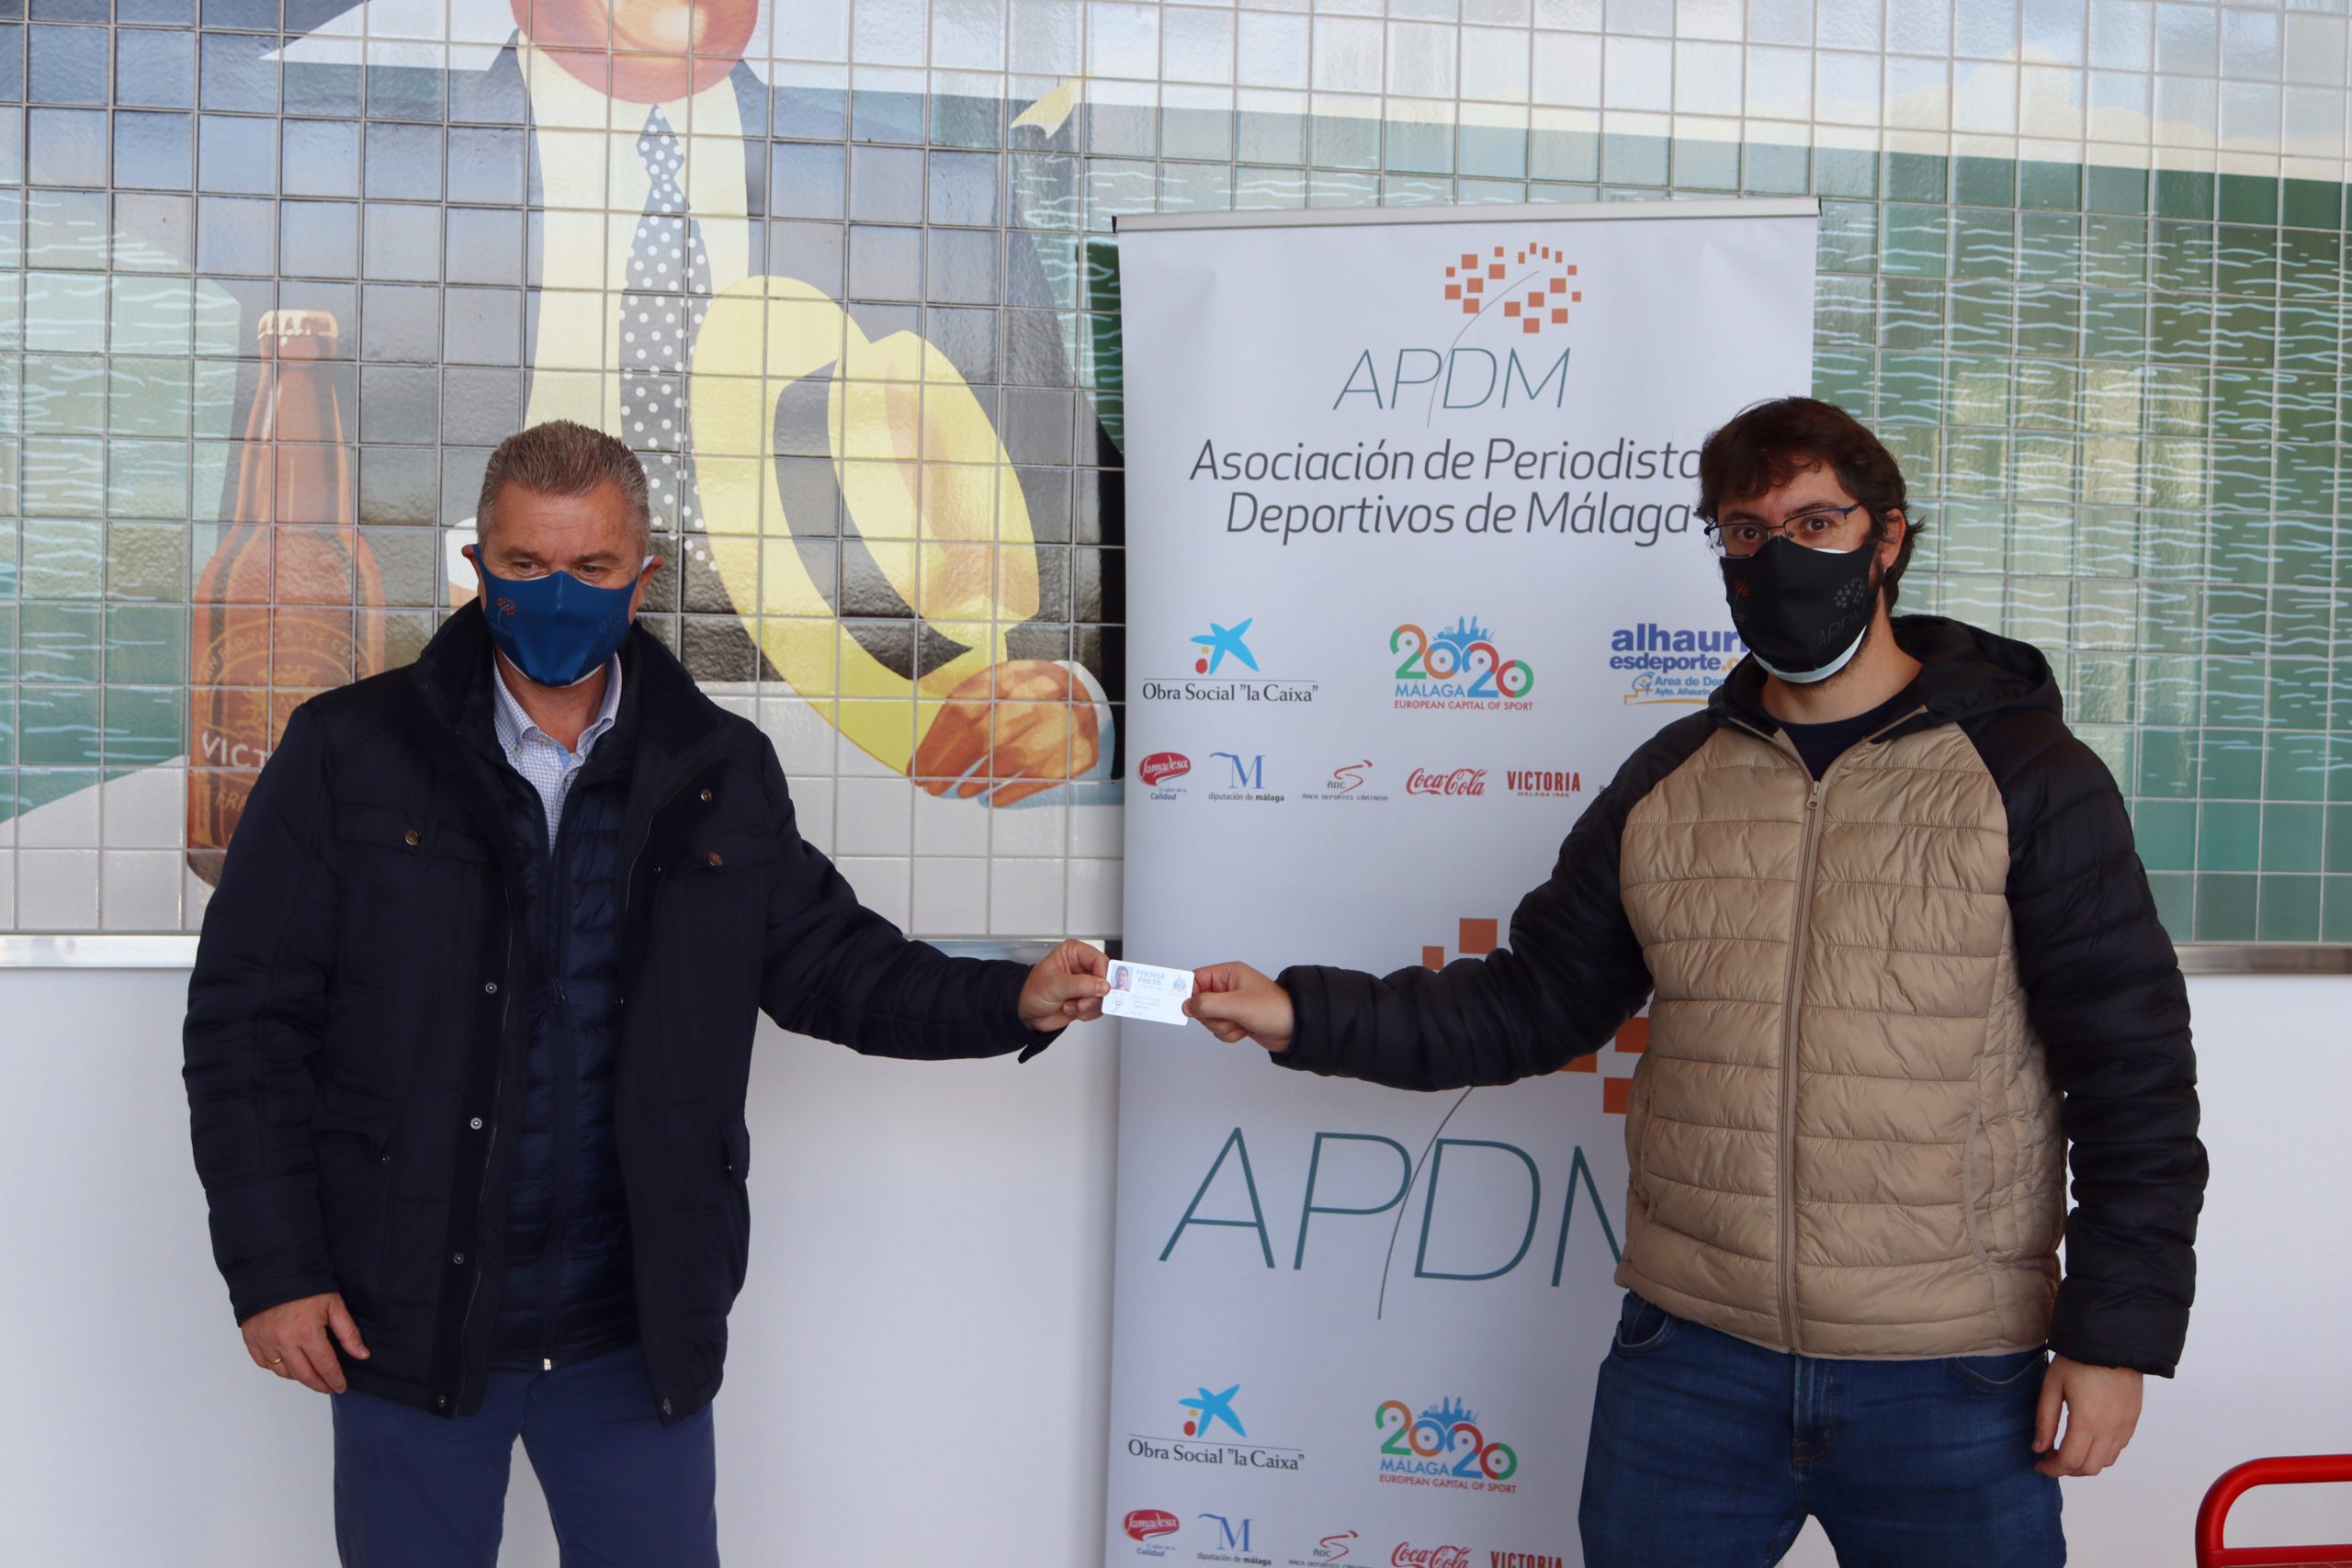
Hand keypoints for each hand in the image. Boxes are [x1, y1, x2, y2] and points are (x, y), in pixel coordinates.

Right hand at [241, 1291, 369, 1394]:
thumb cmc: (305, 1285)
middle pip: (304, 1375)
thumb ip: (348, 1333)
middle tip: (328, 1387)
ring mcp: (265, 1342)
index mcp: (307, 1332)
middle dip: (319, 1384)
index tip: (341, 1386)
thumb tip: (362, 1355)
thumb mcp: (334, 1305)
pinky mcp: (251, 1340)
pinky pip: (264, 1364)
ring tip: (311, 1377)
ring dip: (299, 1378)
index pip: (325, 1366)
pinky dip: (277, 1368)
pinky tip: (289, 1367)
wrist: (273, 1270)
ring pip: (283, 1372)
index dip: (335, 1379)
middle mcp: (284, 1342)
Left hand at [915, 660, 1102, 806]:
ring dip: (978, 780)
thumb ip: (964, 712)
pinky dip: (1009, 792)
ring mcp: (1059, 724)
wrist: (1081, 697)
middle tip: (932, 788)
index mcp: (1008, 676)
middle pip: (983, 737)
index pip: (962, 711)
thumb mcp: (995, 688)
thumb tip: (926, 755)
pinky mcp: (1074, 752)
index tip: (917, 770)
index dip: (935, 745)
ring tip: (961, 791)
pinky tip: (991, 798)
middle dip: (950, 767)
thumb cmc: (1023, 697)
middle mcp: (1036, 696)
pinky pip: (1035, 779)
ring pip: (1009, 759)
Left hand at [1018, 938, 1111, 1031]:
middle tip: (1080, 1003)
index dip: (1103, 976)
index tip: (1100, 990)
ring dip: (1088, 1006)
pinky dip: (1087, 1013)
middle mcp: (1083, 966)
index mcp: (1074, 953)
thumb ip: (1080, 985)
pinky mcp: (1088, 999)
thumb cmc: (1033, 991)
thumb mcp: (1054, 985)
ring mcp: (1087, 984)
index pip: (1099, 960)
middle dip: (1094, 995)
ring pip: (1104, 996)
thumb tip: (1103, 986)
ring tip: (1070, 1006)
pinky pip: (1100, 1007)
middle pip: (1106, 979)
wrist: (1027, 1013)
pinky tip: (1072, 1010)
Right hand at [1183, 963, 1295, 1053]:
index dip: (1187, 993)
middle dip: (1211, 1016)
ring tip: (1240, 1023)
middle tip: (1227, 1016)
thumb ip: (1207, 1004)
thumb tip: (1186, 1006)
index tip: (1180, 1006)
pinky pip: (1218, 1029)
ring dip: (1221, 1026)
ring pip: (1208, 1019)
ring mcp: (1231, 1004)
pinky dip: (1228, 1034)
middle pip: (1199, 1003)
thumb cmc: (1273, 1009)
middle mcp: (1227, 987)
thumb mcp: (1237, 1005)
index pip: (1195, 979)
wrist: (1296, 1029)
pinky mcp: (1235, 1019)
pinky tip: (1243, 1030)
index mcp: (1228, 974)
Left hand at [2033, 1356, 2142, 1476]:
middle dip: (2068, 1469)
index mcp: (2088, 1421)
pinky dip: (2102, 1452)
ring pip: (2106, 1461)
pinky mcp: (2133, 1420)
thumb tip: (2039, 1448)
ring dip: (2086, 1462)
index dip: (2052, 1469)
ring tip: (2067, 1448)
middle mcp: (2110, 1429)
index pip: (2070, 1462)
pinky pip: (2118, 1448)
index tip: (2039, 1465)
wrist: (2112, 1342)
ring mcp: (2125, 1426)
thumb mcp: (2052, 1385)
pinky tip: (2087, 1438)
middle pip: (2090, 1468)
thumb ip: (2045, 1420)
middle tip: (2051, 1456)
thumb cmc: (2079, 1359)